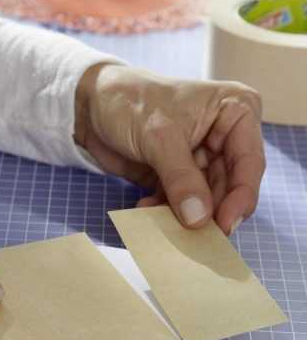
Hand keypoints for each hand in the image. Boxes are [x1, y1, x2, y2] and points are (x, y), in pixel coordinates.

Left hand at [75, 64, 264, 234]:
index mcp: (235, 111)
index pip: (249, 162)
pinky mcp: (180, 175)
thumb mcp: (159, 137)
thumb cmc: (129, 101)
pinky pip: (182, 203)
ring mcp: (203, 157)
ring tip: (163, 224)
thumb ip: (181, 179)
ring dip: (185, 215)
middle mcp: (225, 136)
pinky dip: (165, 211)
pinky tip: (145, 209)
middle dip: (210, 212)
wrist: (90, 103)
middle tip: (194, 238)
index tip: (225, 225)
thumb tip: (199, 220)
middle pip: (230, 186)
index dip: (241, 197)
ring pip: (206, 199)